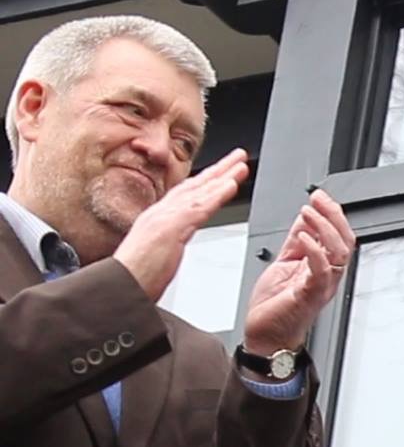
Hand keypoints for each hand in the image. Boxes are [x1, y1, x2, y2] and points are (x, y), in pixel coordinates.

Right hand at [113, 149, 249, 300]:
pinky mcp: (170, 228)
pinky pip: (199, 208)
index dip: (205, 182)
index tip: (222, 172)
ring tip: (241, 164)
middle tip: (238, 156)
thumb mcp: (153, 258)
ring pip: (200, 192)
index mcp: (156, 221)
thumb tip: (169, 249)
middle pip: (194, 186)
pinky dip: (217, 194)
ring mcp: (164, 219)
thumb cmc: (133, 279)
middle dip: (218, 170)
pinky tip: (231, 185)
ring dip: (223, 176)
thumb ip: (163, 248)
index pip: (185, 196)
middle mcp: (159, 214)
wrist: (118, 289)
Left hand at [243, 189, 354, 355]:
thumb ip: (296, 242)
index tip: (319, 196)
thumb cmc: (275, 307)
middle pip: (345, 241)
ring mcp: (320, 286)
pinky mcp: (309, 295)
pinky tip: (302, 236)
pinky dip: (314, 250)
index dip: (333, 213)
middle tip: (318, 199)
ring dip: (325, 228)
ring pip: (339, 253)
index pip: (339, 235)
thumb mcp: (284, 263)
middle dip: (334, 215)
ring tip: (309, 213)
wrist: (266, 337)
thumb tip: (304, 218)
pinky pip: (321, 271)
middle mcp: (326, 276)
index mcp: (322, 267)